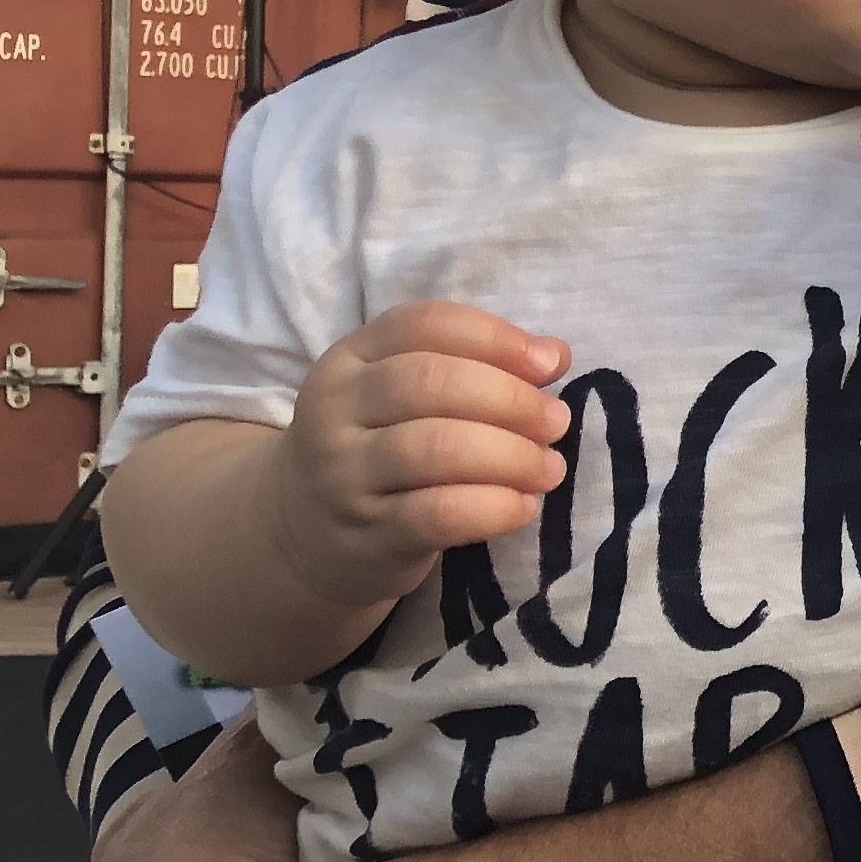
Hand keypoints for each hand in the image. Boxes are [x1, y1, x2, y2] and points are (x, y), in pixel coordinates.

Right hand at [267, 302, 571, 615]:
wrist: (304, 537)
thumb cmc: (377, 451)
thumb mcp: (404, 397)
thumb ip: (475, 366)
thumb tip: (554, 353)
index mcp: (349, 360)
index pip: (423, 324)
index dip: (495, 337)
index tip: (547, 364)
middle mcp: (334, 411)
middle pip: (429, 382)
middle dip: (510, 398)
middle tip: (556, 421)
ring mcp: (343, 477)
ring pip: (436, 448)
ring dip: (511, 455)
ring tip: (550, 467)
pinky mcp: (366, 537)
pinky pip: (439, 515)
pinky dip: (494, 507)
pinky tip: (524, 507)